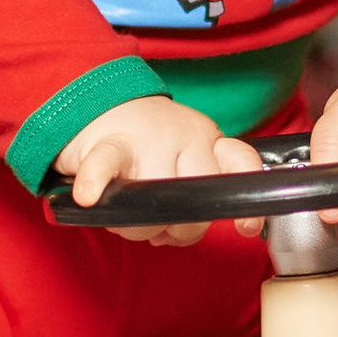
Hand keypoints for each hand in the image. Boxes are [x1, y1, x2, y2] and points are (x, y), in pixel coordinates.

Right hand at [56, 93, 261, 246]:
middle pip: (194, 204)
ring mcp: (147, 138)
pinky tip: (89, 195)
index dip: (247, 198)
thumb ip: (193, 192)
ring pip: (153, 205)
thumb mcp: (183, 153)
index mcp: (206, 138)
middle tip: (159, 224)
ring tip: (127, 213)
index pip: (239, 161)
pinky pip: (105, 166)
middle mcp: (183, 135)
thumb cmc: (141, 140)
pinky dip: (96, 183)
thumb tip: (179, 235)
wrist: (94, 101)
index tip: (247, 226)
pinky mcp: (108, 143)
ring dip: (137, 226)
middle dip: (177, 229)